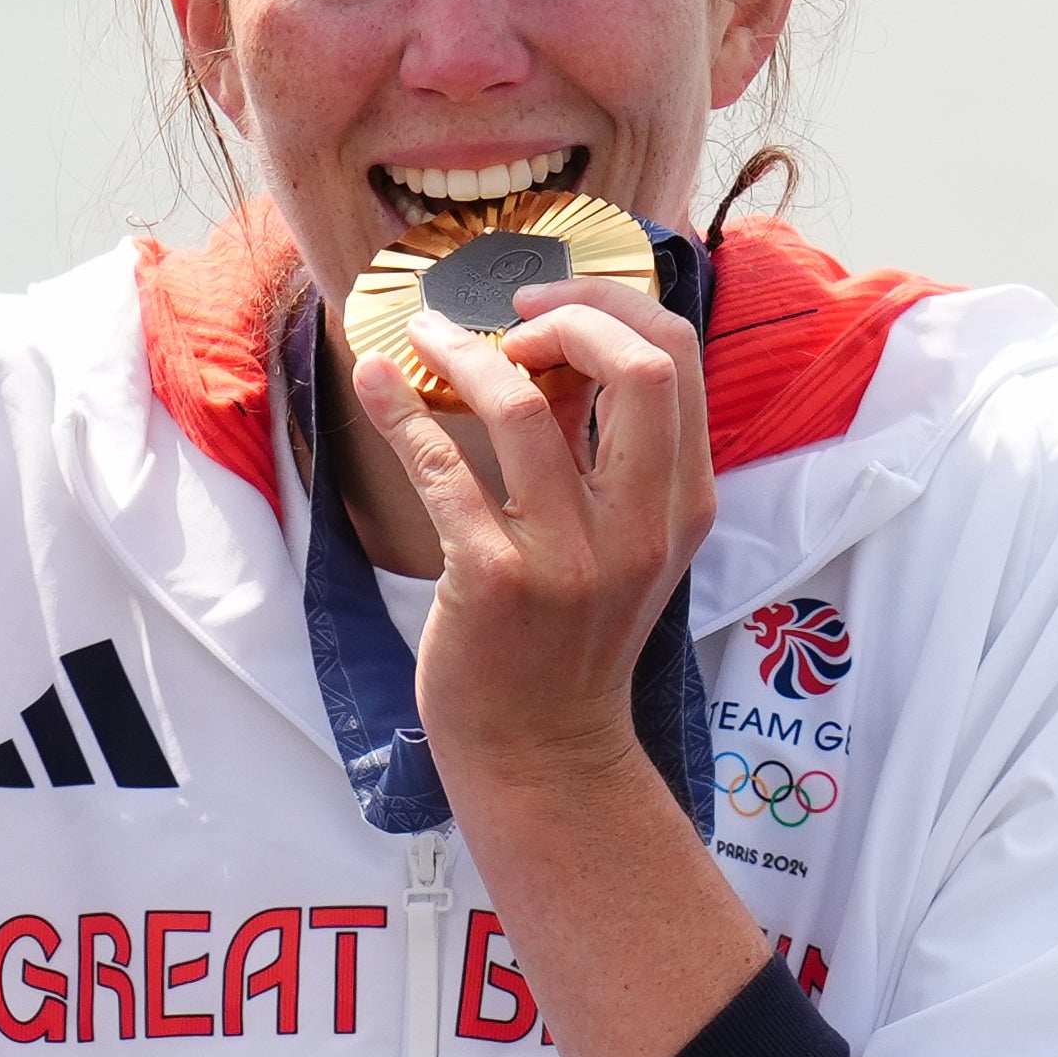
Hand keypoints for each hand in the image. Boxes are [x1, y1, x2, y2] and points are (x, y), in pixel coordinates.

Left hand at [350, 279, 715, 791]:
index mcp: (682, 504)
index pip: (678, 358)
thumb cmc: (570, 638)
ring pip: (523, 404)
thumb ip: (598, 450)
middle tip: (504, 315)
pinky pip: (444, 468)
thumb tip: (546, 344)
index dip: (612, 305)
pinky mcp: (496, 579)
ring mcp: (570, 555)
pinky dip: (402, 411)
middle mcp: (640, 525)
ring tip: (424, 335)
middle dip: (568, 311)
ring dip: (463, 351)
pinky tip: (375, 383)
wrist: (542, 751)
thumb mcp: (619, 542)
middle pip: (637, 365)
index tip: (548, 305)